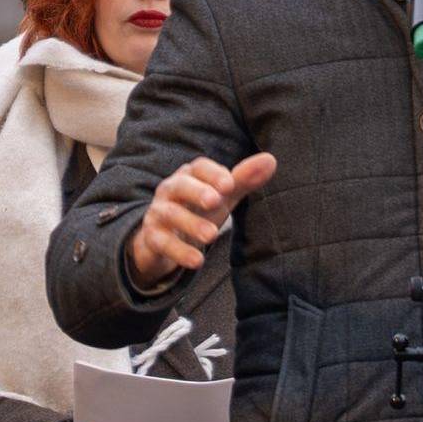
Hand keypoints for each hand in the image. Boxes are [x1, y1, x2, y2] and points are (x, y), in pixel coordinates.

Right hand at [127, 152, 277, 286]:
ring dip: (191, 224)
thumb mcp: (222, 196)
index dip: (213, 174)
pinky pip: (162, 243)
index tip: (229, 184)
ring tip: (212, 235)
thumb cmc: (199, 209)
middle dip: (197, 192)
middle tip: (215, 200)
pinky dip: (179, 251)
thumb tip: (271, 160)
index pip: (199, 168)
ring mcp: (158, 213)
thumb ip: (244, 180)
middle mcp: (170, 190)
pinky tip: (197, 261)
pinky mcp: (152, 237)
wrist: (164, 238)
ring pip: (170, 214)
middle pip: (180, 186)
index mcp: (190, 176)